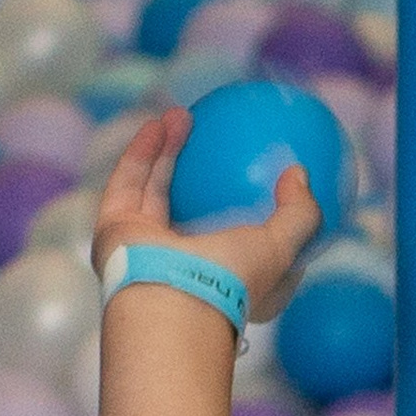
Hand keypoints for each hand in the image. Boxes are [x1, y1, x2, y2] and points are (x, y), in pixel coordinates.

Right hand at [92, 104, 322, 326]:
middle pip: (188, 206)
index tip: (265, 176)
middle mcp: (181, 265)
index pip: (240, 247)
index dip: (253, 213)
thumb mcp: (283, 248)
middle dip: (197, 167)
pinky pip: (128, 184)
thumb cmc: (232, 280)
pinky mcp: (114, 232)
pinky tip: (156, 124)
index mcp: (221, 280)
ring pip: (154, 191)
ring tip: (181, 115)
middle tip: (215, 133)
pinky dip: (141, 154)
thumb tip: (299, 175)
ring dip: (166, 151)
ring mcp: (145, 249)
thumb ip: (300, 214)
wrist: (172, 301)